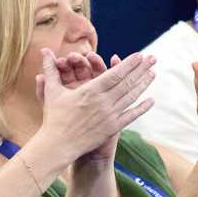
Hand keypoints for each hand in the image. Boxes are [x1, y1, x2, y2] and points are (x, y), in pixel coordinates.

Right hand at [37, 48, 155, 161]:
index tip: (139, 55)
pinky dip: (142, 108)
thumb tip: (44, 51)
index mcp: (90, 90)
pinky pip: (131, 116)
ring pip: (131, 97)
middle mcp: (103, 102)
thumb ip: (50, 69)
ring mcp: (110, 115)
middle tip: (153, 58)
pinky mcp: (112, 128)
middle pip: (127, 82)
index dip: (129, 64)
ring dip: (143, 84)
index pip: (115, 73)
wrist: (58, 145)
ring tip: (153, 73)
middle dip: (141, 69)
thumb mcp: (51, 91)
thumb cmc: (54, 117)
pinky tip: (151, 101)